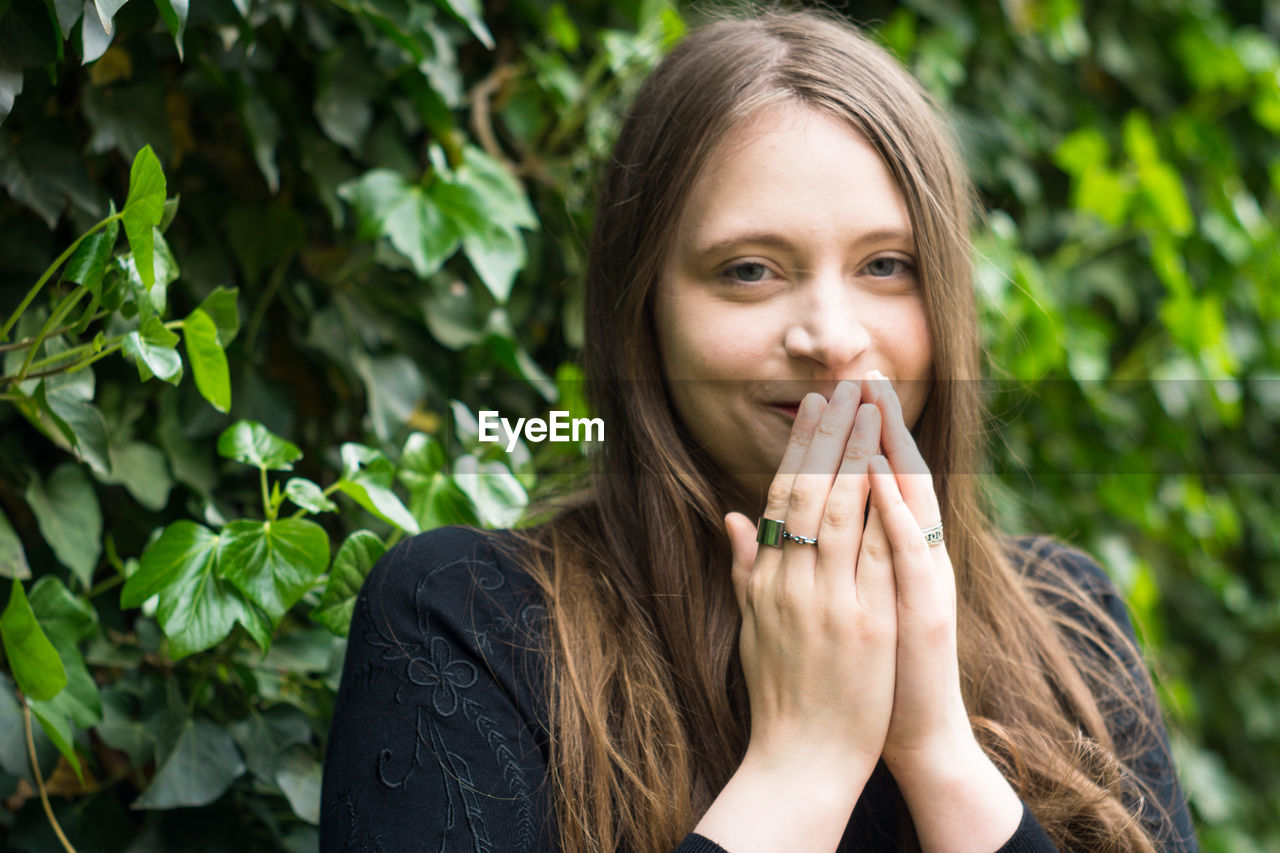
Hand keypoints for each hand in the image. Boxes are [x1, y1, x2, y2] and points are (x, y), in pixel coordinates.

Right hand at [724, 379, 895, 785]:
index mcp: (766, 582)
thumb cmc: (779, 697)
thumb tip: (733, 518)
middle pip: (809, 494)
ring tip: (868, 411)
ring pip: (838, 512)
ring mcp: (827, 602)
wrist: (800, 760)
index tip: (814, 409)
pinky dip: (879, 511)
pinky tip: (890, 473)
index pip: (781, 500)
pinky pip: (871, 555)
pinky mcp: (863, 624)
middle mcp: (791, 584)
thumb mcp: (751, 628)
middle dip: (829, 437)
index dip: (799, 450)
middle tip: (843, 388)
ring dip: (855, 455)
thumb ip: (744, 569)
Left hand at [861, 370, 1022, 851]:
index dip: (858, 437)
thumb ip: (819, 559)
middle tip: (865, 372)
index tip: (840, 390)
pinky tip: (883, 482)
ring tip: (878, 404)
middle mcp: (915, 560)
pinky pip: (912, 555)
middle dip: (880, 425)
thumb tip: (767, 520)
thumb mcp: (843, 606)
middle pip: (901, 477)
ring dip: (895, 452)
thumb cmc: (870, 674)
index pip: (876, 481)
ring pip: (913, 504)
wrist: (911, 736)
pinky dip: (899, 516)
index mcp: (891, 556)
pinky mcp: (928, 612)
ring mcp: (925, 582)